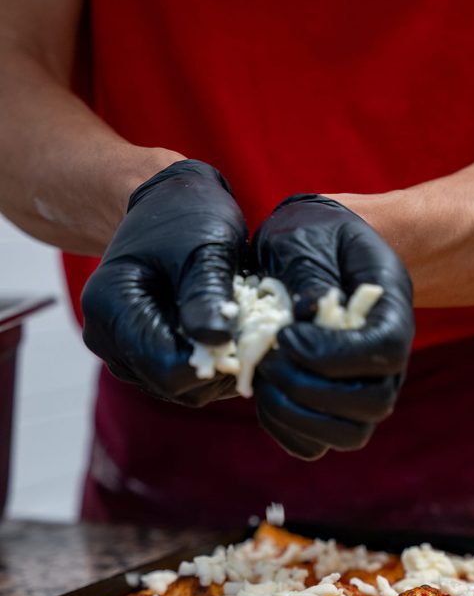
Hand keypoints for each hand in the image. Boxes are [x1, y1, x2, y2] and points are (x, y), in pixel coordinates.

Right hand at [81, 159, 247, 405]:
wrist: (169, 205)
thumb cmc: (188, 216)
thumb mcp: (206, 246)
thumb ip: (207, 293)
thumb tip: (215, 341)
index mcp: (110, 306)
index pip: (167, 367)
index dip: (213, 360)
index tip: (245, 331)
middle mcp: (105, 338)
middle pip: (173, 384)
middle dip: (217, 364)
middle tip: (246, 325)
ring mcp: (121, 353)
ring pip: (181, 389)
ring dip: (216, 365)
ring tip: (233, 322)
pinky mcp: (140, 360)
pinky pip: (182, 382)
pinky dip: (209, 363)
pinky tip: (223, 330)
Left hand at [251, 194, 414, 458]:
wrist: (319, 247)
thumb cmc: (314, 236)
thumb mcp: (308, 235)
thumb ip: (310, 274)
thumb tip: (307, 317)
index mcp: (391, 310)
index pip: (386, 350)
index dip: (334, 354)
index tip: (286, 336)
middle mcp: (389, 360)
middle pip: (374, 404)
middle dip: (311, 390)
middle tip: (269, 361)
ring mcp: (365, 389)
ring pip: (350, 434)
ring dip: (298, 417)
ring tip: (263, 380)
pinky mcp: (334, 410)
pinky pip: (318, 443)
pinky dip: (286, 430)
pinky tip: (262, 396)